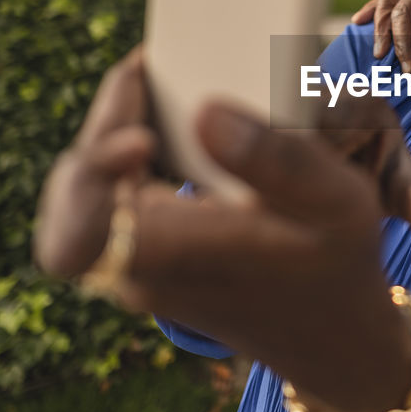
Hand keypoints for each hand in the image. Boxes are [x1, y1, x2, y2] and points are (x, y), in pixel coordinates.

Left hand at [34, 50, 410, 411]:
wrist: (330, 337)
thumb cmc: (338, 264)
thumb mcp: (337, 202)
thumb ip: (277, 158)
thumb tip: (204, 113)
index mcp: (178, 260)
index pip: (80, 228)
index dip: (91, 167)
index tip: (142, 134)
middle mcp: (140, 271)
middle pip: (73, 191)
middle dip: (103, 122)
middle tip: (147, 74)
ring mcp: (134, 268)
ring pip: (80, 191)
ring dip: (106, 134)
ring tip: (153, 84)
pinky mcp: (142, 257)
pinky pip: (102, 198)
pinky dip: (118, 154)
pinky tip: (159, 123)